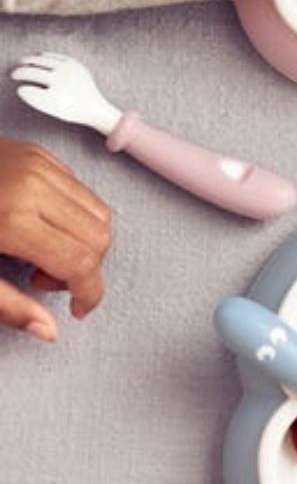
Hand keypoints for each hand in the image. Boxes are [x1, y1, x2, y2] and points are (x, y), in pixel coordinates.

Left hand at [0, 138, 111, 340]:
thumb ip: (7, 306)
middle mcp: (33, 186)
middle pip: (99, 238)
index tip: (77, 308)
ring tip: (44, 251)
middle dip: (86, 269)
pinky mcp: (39, 154)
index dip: (89, 293)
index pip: (81, 262)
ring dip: (84, 242)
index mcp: (12, 219)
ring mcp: (38, 164)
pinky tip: (42, 227)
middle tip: (46, 279)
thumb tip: (47, 330)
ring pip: (99, 214)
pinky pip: (82, 191)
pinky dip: (74, 217)